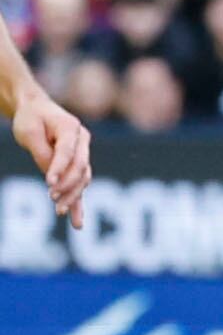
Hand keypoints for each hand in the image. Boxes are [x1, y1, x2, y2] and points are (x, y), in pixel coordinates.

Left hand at [15, 89, 90, 228]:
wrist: (37, 110)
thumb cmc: (31, 118)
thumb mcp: (28, 131)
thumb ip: (41, 152)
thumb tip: (52, 177)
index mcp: (71, 128)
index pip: (67, 152)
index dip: (59, 169)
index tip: (49, 183)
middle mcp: (83, 141)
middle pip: (80, 168)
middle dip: (67, 185)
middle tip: (51, 197)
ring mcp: (83, 154)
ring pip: (83, 179)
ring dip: (72, 196)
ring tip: (59, 211)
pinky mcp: (78, 166)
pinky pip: (80, 186)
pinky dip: (78, 204)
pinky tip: (77, 223)